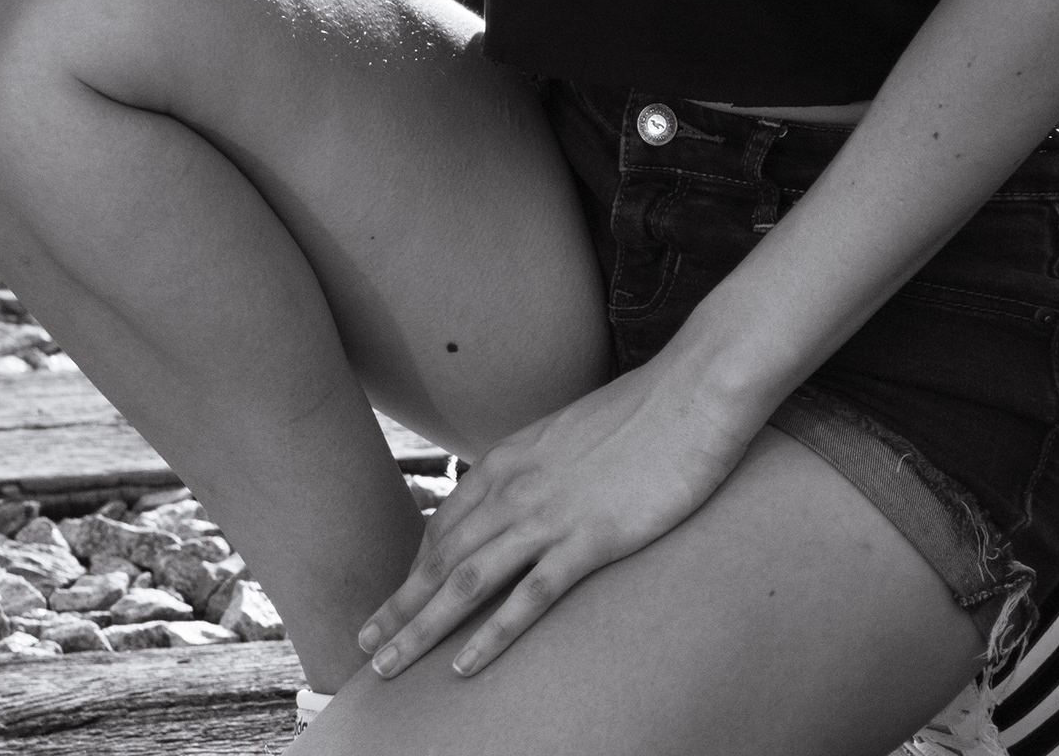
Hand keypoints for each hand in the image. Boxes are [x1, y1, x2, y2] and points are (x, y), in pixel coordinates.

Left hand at [357, 357, 757, 680]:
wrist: (693, 391)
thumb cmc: (646, 411)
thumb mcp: (577, 433)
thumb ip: (546, 464)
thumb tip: (534, 489)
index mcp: (513, 457)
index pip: (447, 521)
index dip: (415, 565)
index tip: (397, 600)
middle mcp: (517, 486)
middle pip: (441, 556)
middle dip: (398, 605)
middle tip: (364, 644)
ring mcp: (550, 514)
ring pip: (466, 581)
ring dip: (421, 628)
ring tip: (388, 665)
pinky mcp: (590, 539)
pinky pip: (529, 596)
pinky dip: (490, 635)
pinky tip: (464, 666)